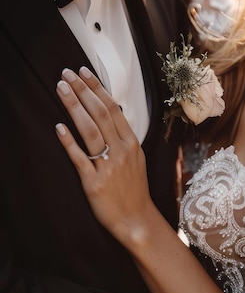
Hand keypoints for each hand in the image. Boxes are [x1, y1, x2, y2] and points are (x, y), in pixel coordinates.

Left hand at [55, 68, 153, 244]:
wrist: (136, 219)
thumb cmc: (134, 186)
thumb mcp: (136, 156)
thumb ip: (123, 135)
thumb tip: (111, 111)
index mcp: (131, 141)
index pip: (112, 107)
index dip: (97, 88)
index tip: (84, 72)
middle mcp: (120, 150)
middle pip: (100, 113)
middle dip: (82, 91)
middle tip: (67, 74)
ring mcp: (107, 166)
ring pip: (90, 130)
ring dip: (74, 107)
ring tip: (61, 90)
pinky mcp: (94, 183)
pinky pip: (80, 158)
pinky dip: (69, 141)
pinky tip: (58, 127)